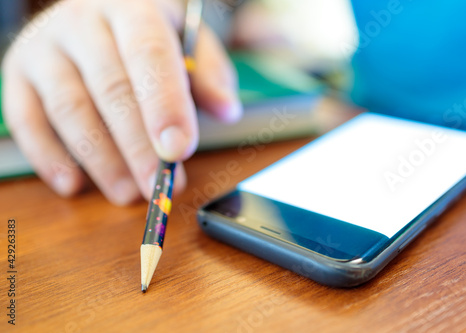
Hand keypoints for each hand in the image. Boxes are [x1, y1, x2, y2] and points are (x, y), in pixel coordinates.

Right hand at [1, 0, 241, 204]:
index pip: (149, 54)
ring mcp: (44, 48)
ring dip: (101, 161)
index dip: (164, 106)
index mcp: (131, 7)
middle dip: (137, 147)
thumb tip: (226, 109)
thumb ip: (208, 73)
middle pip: (110, 90)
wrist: (94, 11)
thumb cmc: (147, 36)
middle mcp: (81, 22)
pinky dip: (49, 158)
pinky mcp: (17, 75)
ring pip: (70, 111)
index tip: (178, 151)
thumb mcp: (187, 41)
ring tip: (128, 193)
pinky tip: (74, 185)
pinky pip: (26, 121)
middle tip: (158, 187)